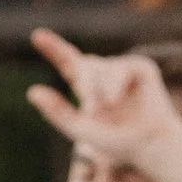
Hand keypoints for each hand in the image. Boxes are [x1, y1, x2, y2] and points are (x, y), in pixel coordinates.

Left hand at [26, 34, 181, 181]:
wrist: (149, 145)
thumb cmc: (117, 143)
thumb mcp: (81, 130)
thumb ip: (57, 112)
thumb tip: (31, 91)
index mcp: (89, 88)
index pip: (68, 63)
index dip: (53, 48)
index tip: (37, 35)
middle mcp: (105, 74)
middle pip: (82, 65)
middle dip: (84, 85)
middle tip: (94, 111)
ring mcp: (123, 68)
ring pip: (99, 67)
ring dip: (99, 89)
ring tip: (109, 108)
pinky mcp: (140, 66)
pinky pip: (120, 67)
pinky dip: (114, 84)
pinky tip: (117, 100)